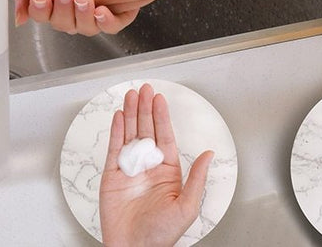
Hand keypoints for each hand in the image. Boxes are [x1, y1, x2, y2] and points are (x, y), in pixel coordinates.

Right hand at [99, 83, 212, 246]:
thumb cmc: (160, 236)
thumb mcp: (186, 207)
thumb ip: (196, 178)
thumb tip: (209, 154)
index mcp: (167, 172)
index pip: (164, 136)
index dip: (161, 116)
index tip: (159, 99)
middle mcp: (148, 167)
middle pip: (146, 130)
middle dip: (144, 108)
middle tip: (144, 89)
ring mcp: (129, 169)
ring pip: (129, 134)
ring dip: (130, 114)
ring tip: (131, 95)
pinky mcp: (112, 175)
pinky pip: (114, 148)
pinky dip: (116, 131)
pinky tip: (118, 117)